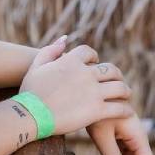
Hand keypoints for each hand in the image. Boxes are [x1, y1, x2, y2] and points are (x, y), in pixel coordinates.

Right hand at [19, 38, 133, 135]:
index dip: (93, 58)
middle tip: (116, 80)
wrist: (28, 115)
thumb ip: (50, 50)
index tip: (94, 64)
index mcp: (70, 62)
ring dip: (124, 90)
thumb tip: (65, 39)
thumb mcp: (35, 67)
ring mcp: (93, 92)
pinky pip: (119, 107)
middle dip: (115, 74)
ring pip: (120, 87)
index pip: (89, 53)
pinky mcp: (96, 110)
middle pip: (110, 69)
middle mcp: (85, 74)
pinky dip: (125, 109)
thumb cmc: (29, 93)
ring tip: (125, 95)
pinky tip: (126, 112)